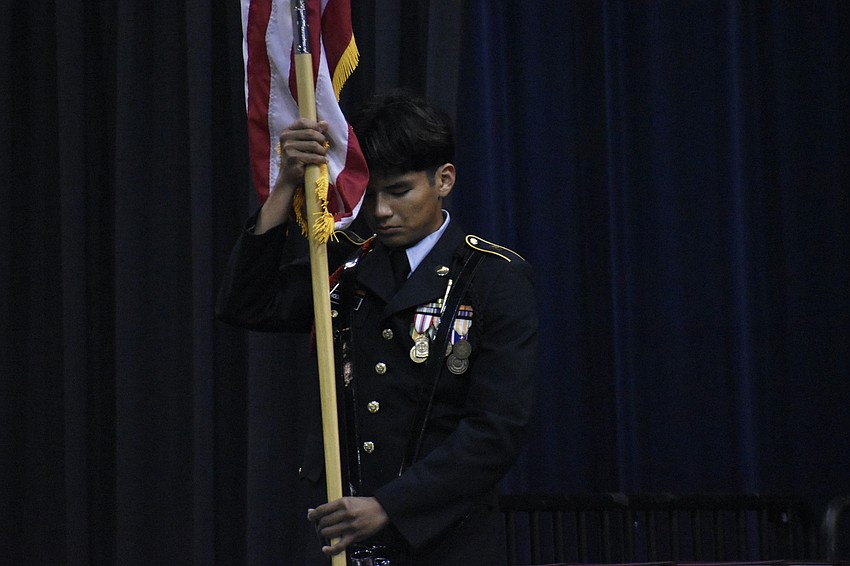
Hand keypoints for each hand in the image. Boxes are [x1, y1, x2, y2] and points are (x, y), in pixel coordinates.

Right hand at [255, 118, 328, 233]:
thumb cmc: (298, 160)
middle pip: (311, 133)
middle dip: (321, 140)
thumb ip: (313, 132)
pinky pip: (313, 157)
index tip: (322, 133)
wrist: (288, 179)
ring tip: (323, 156)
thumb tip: (325, 123)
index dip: (315, 126)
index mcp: (286, 132)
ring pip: (314, 145)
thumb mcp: (304, 144)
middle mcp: (285, 138)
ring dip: (322, 152)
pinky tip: (323, 162)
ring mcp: (288, 148)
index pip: (304, 122)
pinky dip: (321, 160)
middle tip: (324, 148)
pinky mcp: (293, 159)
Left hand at [307, 496, 389, 555]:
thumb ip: (332, 506)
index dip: (313, 515)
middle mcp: (345, 513)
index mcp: (343, 502)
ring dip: (324, 535)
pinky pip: (339, 546)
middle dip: (319, 526)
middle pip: (324, 522)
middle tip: (321, 526)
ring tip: (326, 534)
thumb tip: (313, 511)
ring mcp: (350, 526)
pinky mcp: (354, 536)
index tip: (310, 517)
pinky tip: (325, 549)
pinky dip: (330, 550)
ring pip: (328, 533)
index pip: (322, 510)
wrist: (382, 510)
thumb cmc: (365, 505)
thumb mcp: (348, 500)